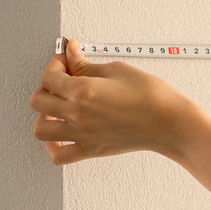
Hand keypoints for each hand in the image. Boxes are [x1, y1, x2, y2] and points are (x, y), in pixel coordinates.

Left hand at [29, 39, 207, 164]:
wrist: (171, 123)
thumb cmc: (153, 96)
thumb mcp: (118, 70)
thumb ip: (87, 65)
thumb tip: (72, 54)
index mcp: (83, 91)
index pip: (49, 77)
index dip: (55, 64)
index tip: (67, 61)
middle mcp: (78, 115)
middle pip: (39, 101)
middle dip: (47, 86)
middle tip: (63, 80)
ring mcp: (84, 135)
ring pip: (41, 129)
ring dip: (43, 116)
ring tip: (58, 108)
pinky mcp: (93, 149)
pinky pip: (60, 155)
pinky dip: (53, 147)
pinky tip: (61, 135)